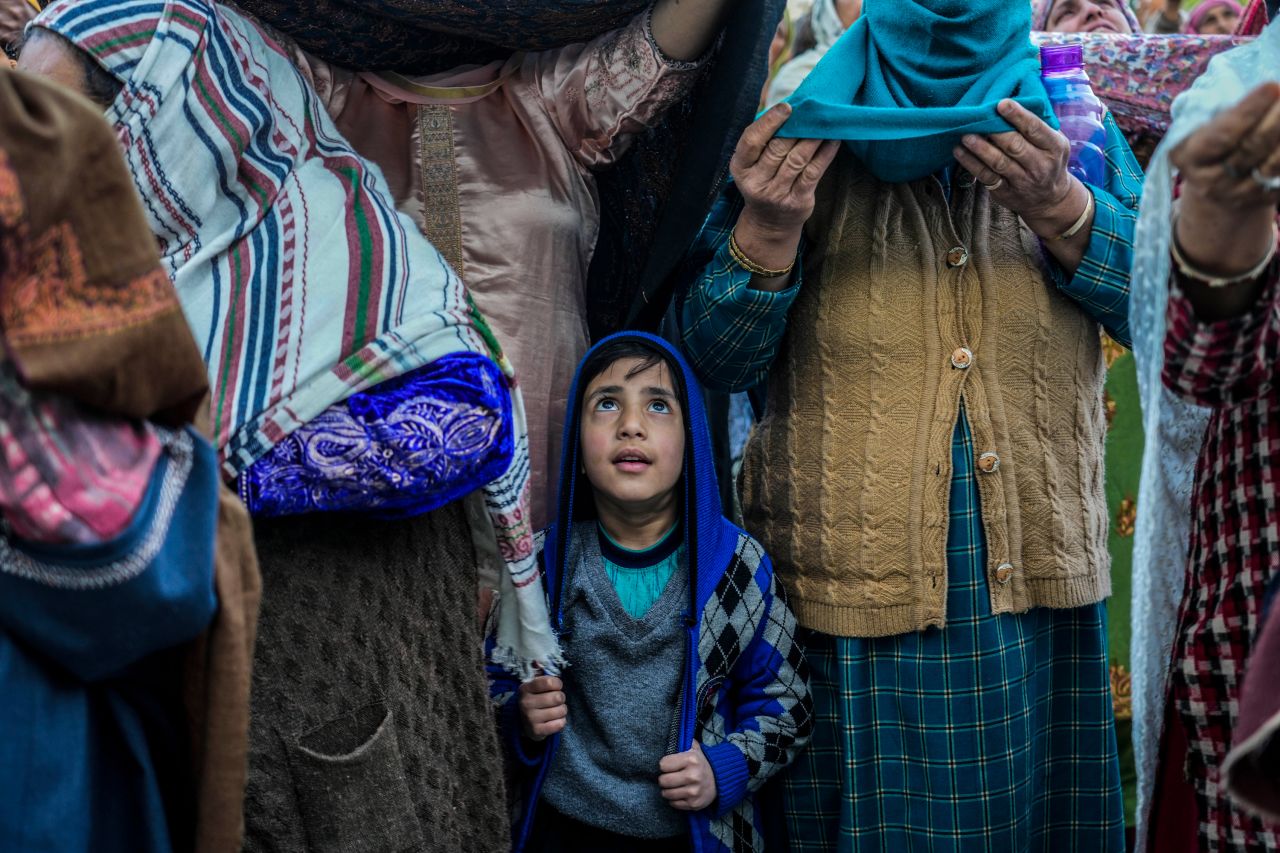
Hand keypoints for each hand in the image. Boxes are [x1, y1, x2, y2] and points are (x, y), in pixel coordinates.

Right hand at [518, 676, 566, 741]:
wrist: (523, 723)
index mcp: (525, 688)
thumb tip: (537, 661)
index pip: (549, 682)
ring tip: (554, 710)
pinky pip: (560, 724)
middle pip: (558, 697)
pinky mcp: (536, 731)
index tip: (556, 687)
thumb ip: (539, 672)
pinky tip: (553, 720)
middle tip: (555, 700)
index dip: (557, 684)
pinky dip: (560, 721)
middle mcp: (526, 703)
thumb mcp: (534, 685)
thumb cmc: (534, 699)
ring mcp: (530, 718)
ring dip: (561, 710)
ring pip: (561, 710)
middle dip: (560, 698)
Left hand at [658, 742, 717, 811]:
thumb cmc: (701, 763)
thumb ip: (682, 741)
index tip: (668, 766)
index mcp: (691, 760)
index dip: (664, 765)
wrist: (720, 780)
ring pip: (666, 794)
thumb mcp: (694, 749)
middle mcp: (693, 776)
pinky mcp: (694, 804)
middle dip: (663, 779)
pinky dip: (674, 799)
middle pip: (663, 781)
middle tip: (669, 777)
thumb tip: (670, 736)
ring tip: (673, 786)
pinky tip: (680, 793)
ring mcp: (694, 792)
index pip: (663, 764)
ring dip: (667, 790)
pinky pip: (674, 804)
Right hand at [730, 102, 839, 277]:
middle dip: (797, 127)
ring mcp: (776, 193)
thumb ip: (763, 140)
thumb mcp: (752, 165)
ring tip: (826, 121)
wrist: (769, 224)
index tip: (787, 107)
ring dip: (814, 137)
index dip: (769, 122)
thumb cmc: (763, 183)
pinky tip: (833, 140)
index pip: (752, 141)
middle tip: (814, 110)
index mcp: (740, 168)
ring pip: (798, 158)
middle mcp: (756, 182)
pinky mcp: (797, 200)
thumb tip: (788, 108)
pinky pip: (814, 172)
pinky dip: (825, 153)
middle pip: (778, 148)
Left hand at [954, 100, 1084, 234]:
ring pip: (998, 162)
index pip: (1035, 129)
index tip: (1002, 103)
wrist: (1050, 199)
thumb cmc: (1048, 159)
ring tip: (965, 134)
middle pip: (1015, 146)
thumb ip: (1038, 125)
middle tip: (978, 117)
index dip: (1018, 116)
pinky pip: (986, 177)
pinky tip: (959, 151)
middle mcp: (1040, 165)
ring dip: (979, 148)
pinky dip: (971, 163)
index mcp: (1054, 147)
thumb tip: (1014, 98)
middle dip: (995, 131)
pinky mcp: (1005, 192)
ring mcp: (1022, 181)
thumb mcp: (1054, 142)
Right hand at [1171, 81, 1279, 276]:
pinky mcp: (1261, 199)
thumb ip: (1217, 107)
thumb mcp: (1199, 125)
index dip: (1248, 111)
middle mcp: (1210, 180)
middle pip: (1251, 149)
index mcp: (1189, 155)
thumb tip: (1260, 85)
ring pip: (1273, 165)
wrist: (1213, 183)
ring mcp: (1237, 194)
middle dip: (1277, 120)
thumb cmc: (1209, 138)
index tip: (1272, 85)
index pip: (1221, 134)